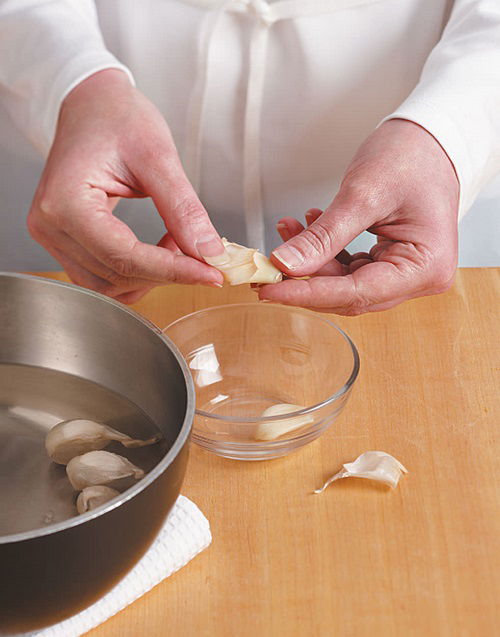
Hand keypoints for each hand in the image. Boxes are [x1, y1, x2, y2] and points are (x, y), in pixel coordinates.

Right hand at [27, 69, 224, 303]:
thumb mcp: (157, 156)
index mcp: (64, 202)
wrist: (91, 105)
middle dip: (166, 272)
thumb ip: (183, 209)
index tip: (212, 273)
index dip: (174, 271)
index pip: (124, 256)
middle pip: (117, 275)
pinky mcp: (65, 242)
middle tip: (202, 253)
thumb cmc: (116, 117)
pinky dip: (139, 271)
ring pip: (110, 285)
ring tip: (178, 242)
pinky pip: (104, 275)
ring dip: (153, 275)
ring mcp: (53, 237)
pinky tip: (159, 248)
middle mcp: (50, 227)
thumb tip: (208, 252)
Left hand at [258, 119, 458, 314]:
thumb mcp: (363, 194)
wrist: (430, 138)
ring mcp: (405, 273)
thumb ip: (324, 236)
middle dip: (306, 279)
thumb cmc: (412, 156)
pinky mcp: (390, 262)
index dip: (308, 293)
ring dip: (312, 262)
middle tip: (266, 265)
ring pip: (344, 283)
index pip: (356, 293)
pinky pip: (349, 269)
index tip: (269, 291)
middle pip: (349, 295)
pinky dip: (324, 253)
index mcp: (425, 267)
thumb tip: (286, 265)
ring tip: (287, 229)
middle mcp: (420, 278)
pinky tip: (307, 228)